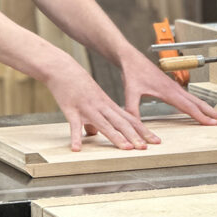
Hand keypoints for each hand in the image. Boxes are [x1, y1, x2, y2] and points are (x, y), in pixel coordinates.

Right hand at [44, 55, 163, 152]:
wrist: (62, 68)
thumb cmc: (77, 83)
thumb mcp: (91, 99)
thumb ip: (95, 118)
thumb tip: (94, 133)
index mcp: (108, 104)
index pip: (130, 119)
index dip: (142, 131)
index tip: (154, 141)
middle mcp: (101, 106)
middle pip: (121, 123)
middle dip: (135, 136)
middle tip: (146, 148)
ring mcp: (87, 108)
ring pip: (104, 124)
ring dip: (116, 137)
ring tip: (126, 149)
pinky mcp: (71, 109)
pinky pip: (74, 125)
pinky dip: (75, 137)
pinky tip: (77, 148)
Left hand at [120, 48, 216, 126]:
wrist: (131, 58)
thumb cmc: (132, 72)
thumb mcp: (130, 91)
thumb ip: (132, 109)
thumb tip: (132, 124)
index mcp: (168, 91)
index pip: (188, 106)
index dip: (202, 116)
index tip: (214, 123)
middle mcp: (175, 89)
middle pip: (199, 103)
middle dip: (215, 112)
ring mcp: (175, 88)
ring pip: (197, 100)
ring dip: (211, 109)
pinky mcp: (172, 87)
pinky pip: (190, 98)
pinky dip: (200, 105)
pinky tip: (204, 109)